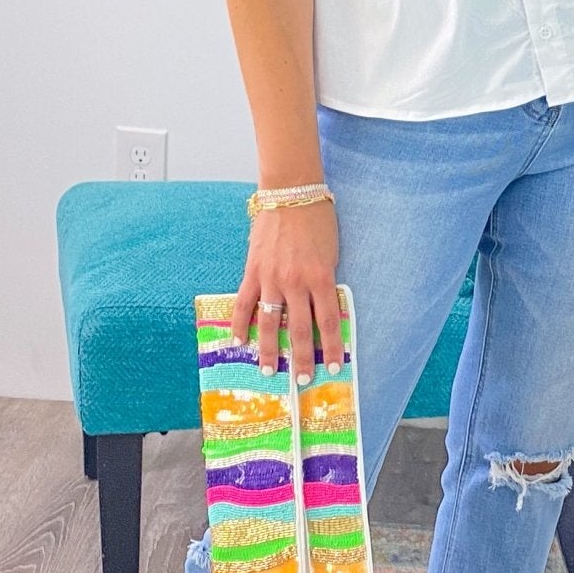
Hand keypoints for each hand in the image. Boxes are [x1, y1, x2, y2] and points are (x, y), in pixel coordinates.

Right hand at [231, 201, 343, 385]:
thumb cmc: (318, 218)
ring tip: (269, 371)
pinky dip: (241, 323)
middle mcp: (296, 282)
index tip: (334, 366)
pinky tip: (239, 341)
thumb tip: (322, 308)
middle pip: (299, 329)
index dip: (332, 346)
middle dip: (302, 358)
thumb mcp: (331, 252)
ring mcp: (272, 277)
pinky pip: (244, 302)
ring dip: (269, 350)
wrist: (291, 191)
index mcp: (321, 277)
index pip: (328, 321)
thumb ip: (325, 281)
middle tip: (303, 380)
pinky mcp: (253, 270)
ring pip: (269, 322)